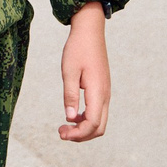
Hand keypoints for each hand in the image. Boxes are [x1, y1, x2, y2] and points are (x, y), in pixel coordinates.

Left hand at [58, 3, 111, 141]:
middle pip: (99, 128)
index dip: (78, 134)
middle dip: (81, 135)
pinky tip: (72, 114)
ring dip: (84, 128)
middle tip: (61, 132)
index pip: (92, 124)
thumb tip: (70, 117)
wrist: (90, 31)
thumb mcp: (69, 71)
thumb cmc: (78, 49)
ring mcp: (105, 92)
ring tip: (65, 125)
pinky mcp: (102, 89)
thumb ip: (70, 95)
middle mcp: (105, 95)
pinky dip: (86, 119)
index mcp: (98, 91)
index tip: (61, 132)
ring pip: (100, 121)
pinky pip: (98, 111)